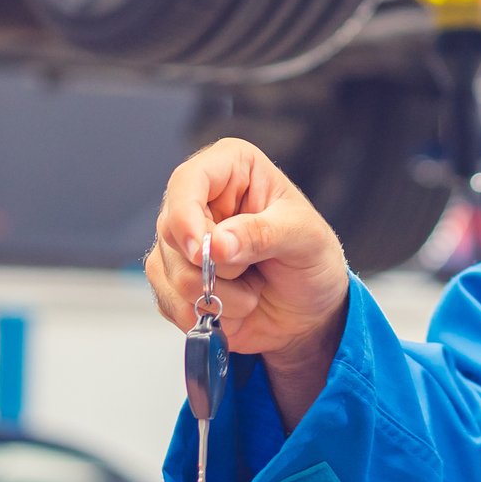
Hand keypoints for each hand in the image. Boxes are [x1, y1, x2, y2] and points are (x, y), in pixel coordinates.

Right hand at [145, 138, 349, 421]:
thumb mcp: (304, 239)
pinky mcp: (174, 278)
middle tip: (251, 275)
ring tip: (250, 291)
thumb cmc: (313, 260)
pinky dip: (201, 313)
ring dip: (214, 296)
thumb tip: (217, 244)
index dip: (186, 217)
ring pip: (169, 271)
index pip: (188, 181)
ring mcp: (183, 241)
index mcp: (232, 168)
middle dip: (212, 268)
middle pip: (171, 230)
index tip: (201, 253)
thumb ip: (262, 235)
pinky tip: (230, 309)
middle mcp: (200, 199)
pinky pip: (168, 300)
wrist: (310, 310)